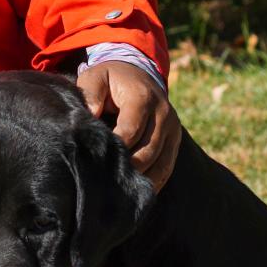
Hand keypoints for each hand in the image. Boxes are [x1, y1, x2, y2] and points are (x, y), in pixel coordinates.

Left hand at [77, 60, 182, 190]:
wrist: (138, 72)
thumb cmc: (111, 78)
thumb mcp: (96, 76)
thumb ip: (91, 92)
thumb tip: (91, 114)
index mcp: (143, 98)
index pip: (130, 132)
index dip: (115, 150)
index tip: (96, 164)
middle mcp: (163, 114)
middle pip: (147, 152)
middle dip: (126, 169)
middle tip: (105, 184)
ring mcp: (173, 129)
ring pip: (160, 164)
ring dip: (140, 180)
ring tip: (119, 193)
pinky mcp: (175, 140)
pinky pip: (167, 167)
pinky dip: (153, 181)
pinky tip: (136, 193)